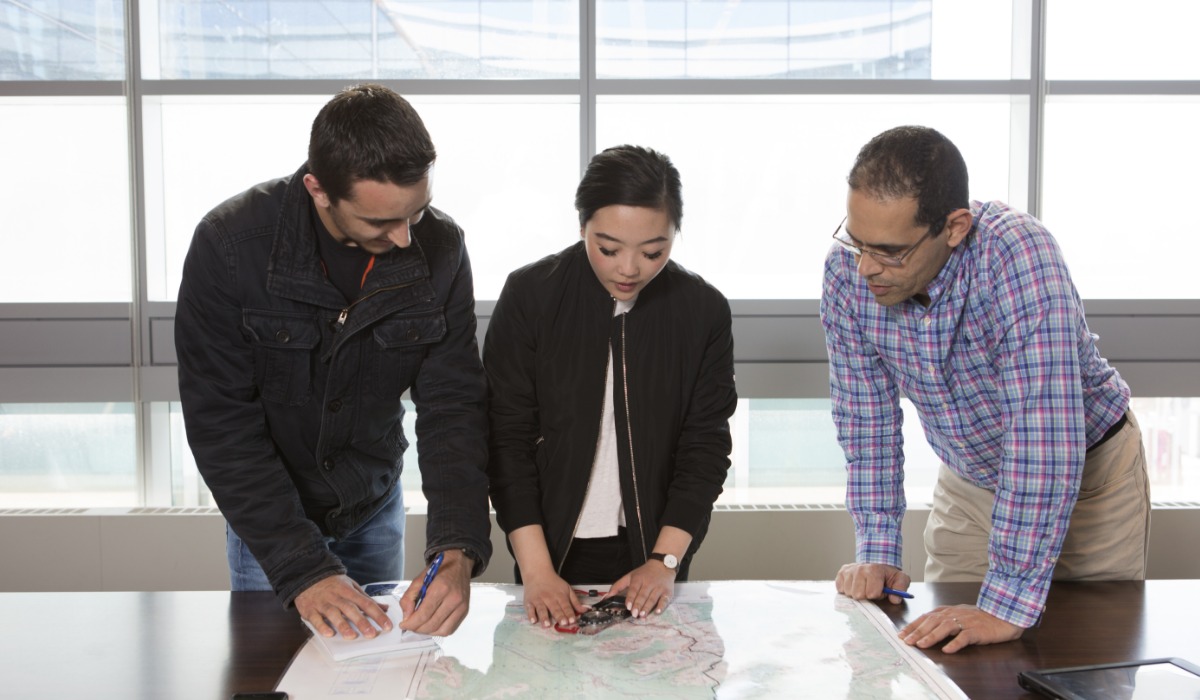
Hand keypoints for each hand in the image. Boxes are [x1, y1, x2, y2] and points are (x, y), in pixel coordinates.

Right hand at [294, 574, 390, 639]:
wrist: (308, 575)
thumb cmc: (333, 584)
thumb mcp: (352, 586)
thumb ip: (367, 599)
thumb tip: (385, 608)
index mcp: (349, 591)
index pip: (367, 603)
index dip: (378, 615)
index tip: (387, 625)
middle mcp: (337, 597)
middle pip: (351, 609)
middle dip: (362, 622)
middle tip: (372, 634)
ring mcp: (323, 603)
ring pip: (334, 614)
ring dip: (343, 625)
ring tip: (352, 636)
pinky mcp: (310, 609)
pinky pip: (316, 619)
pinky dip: (322, 626)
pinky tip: (329, 634)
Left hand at [397, 549, 472, 635]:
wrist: (459, 563)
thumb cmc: (439, 570)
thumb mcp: (419, 579)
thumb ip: (409, 597)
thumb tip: (406, 616)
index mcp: (440, 588)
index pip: (423, 615)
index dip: (411, 624)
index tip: (403, 625)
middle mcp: (453, 599)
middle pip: (432, 624)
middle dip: (417, 629)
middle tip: (410, 625)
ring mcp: (461, 606)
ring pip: (441, 630)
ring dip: (428, 632)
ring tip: (420, 626)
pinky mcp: (465, 611)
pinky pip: (450, 629)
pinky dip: (438, 631)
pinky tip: (432, 625)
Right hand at [519, 570, 587, 627]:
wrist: (538, 573)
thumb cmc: (554, 583)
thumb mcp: (567, 589)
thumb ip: (575, 601)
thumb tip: (585, 610)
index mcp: (560, 596)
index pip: (566, 606)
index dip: (569, 613)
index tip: (573, 621)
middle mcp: (549, 598)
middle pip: (555, 608)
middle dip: (559, 616)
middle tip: (563, 623)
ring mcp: (539, 600)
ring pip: (542, 609)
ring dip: (544, 617)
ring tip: (547, 624)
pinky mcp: (529, 602)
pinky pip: (530, 609)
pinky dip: (531, 615)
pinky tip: (533, 620)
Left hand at [607, 560, 675, 617]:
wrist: (662, 564)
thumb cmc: (645, 573)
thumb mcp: (630, 576)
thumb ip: (618, 586)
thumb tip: (606, 597)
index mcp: (638, 579)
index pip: (634, 589)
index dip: (631, 598)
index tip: (627, 606)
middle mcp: (649, 583)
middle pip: (643, 595)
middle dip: (638, 605)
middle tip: (634, 614)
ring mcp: (659, 587)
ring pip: (652, 598)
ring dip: (647, 607)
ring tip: (642, 615)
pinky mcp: (667, 592)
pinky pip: (665, 600)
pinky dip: (661, 606)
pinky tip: (657, 612)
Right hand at [835, 562, 911, 603]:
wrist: (876, 563)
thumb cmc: (887, 574)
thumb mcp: (900, 578)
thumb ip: (900, 588)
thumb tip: (895, 599)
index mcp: (874, 570)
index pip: (871, 593)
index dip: (877, 595)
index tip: (880, 590)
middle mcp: (859, 568)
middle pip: (858, 595)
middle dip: (865, 595)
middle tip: (871, 588)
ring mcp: (849, 570)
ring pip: (848, 592)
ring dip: (856, 592)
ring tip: (863, 586)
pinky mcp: (841, 573)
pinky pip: (840, 588)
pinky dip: (847, 589)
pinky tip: (855, 584)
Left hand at [900, 604, 1023, 653]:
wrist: (1002, 615)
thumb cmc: (978, 617)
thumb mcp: (957, 614)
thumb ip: (942, 619)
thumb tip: (923, 627)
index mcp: (948, 611)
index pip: (926, 617)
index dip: (913, 625)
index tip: (901, 634)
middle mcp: (954, 614)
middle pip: (932, 622)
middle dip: (917, 632)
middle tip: (906, 641)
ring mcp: (966, 622)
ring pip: (945, 628)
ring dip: (932, 636)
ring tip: (921, 645)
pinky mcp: (977, 630)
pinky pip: (965, 637)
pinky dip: (955, 643)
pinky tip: (947, 649)